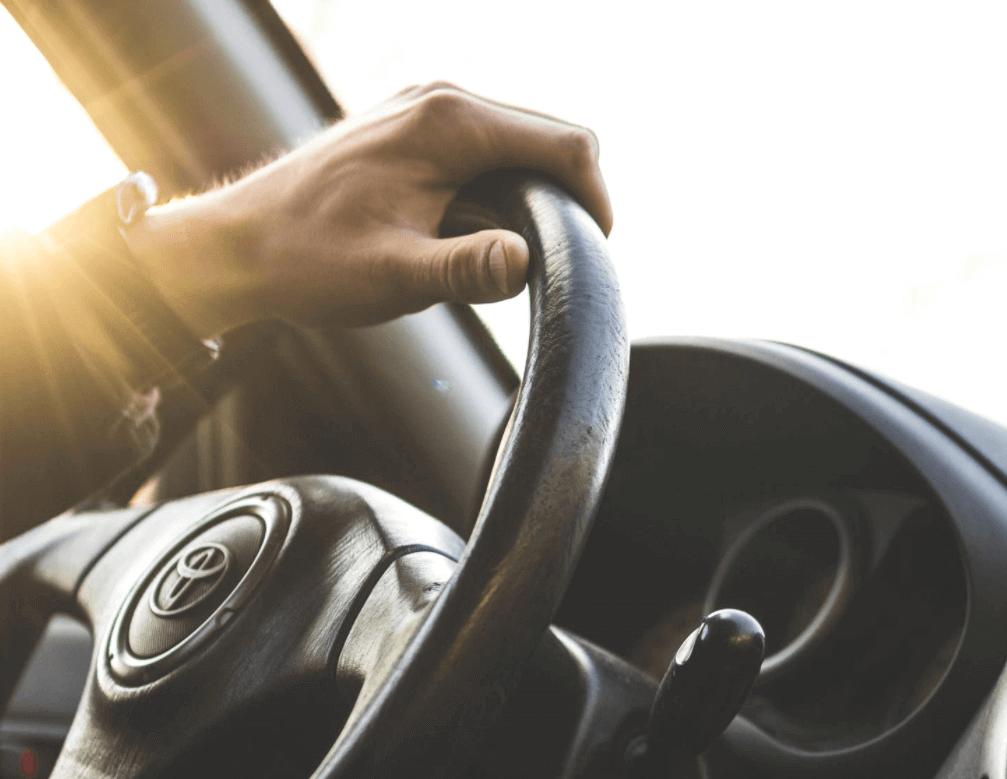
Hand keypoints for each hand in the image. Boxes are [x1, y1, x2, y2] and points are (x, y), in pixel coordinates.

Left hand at [125, 83, 611, 338]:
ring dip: (534, 198)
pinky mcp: (414, 132)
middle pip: (550, 137)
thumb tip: (526, 263)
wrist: (238, 246)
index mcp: (449, 123)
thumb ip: (465, 269)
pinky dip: (503, 192)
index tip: (595, 254)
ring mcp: (426, 112)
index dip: (596, 198)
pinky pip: (487, 153)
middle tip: (560, 266)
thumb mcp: (394, 276)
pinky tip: (477, 237)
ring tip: (513, 257)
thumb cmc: (310, 260)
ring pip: (520, 146)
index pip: (564, 144)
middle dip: (569, 198)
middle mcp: (442, 102)